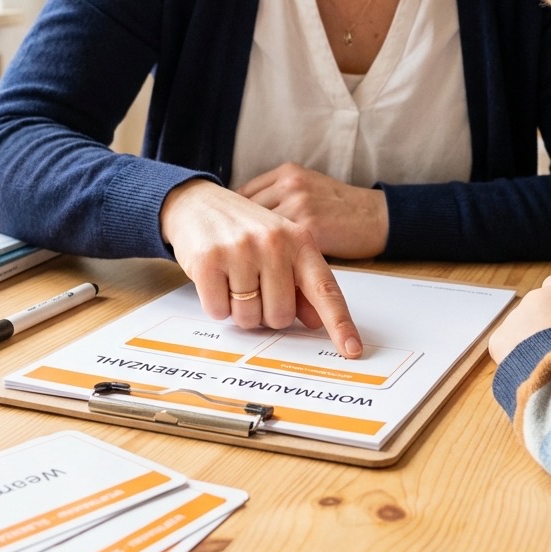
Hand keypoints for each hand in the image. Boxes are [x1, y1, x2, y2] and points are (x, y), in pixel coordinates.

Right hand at [160, 179, 362, 357]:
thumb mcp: (279, 248)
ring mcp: (241, 250)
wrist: (198, 202)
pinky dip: (215, 304)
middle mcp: (274, 243)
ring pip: (248, 317)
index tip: (352, 349)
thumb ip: (300, 284)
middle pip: (281, 316)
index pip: (325, 289)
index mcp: (299, 240)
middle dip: (265, 312)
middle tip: (253, 286)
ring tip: (232, 278)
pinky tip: (215, 277)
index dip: (339, 323)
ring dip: (238, 309)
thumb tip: (316, 320)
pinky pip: (218, 310)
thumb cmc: (244, 230)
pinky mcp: (209, 259)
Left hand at [237, 163, 388, 258]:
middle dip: (238, 238)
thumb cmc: (342, 209)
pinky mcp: (310, 231)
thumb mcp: (307, 191)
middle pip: (243, 215)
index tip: (228, 235)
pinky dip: (269, 266)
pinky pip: (278, 252)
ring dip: (251, 256)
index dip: (233, 219)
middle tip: (233, 257)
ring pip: (257, 235)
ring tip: (247, 272)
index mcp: (287, 173)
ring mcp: (299, 206)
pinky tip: (266, 276)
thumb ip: (278, 200)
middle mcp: (289, 186)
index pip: (241, 194)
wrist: (378, 217)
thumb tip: (242, 223)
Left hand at [488, 274, 550, 364]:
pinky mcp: (499, 338)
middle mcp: (534, 298)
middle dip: (546, 326)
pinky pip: (508, 347)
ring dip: (531, 342)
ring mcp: (514, 317)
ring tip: (549, 365)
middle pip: (539, 309)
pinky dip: (518, 359)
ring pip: (522, 328)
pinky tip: (533, 371)